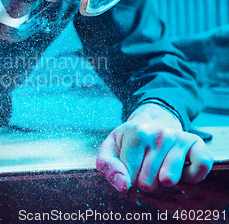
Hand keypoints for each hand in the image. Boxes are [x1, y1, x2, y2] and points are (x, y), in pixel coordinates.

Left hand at [96, 104, 213, 191]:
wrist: (152, 122)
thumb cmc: (129, 140)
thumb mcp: (110, 148)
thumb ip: (107, 166)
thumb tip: (123, 185)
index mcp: (137, 133)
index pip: (130, 175)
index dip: (128, 176)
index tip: (129, 164)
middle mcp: (160, 134)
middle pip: (148, 182)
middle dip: (143, 180)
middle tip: (144, 165)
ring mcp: (180, 138)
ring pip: (169, 180)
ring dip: (162, 180)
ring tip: (159, 165)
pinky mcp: (197, 144)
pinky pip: (200, 169)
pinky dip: (191, 177)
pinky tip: (180, 168)